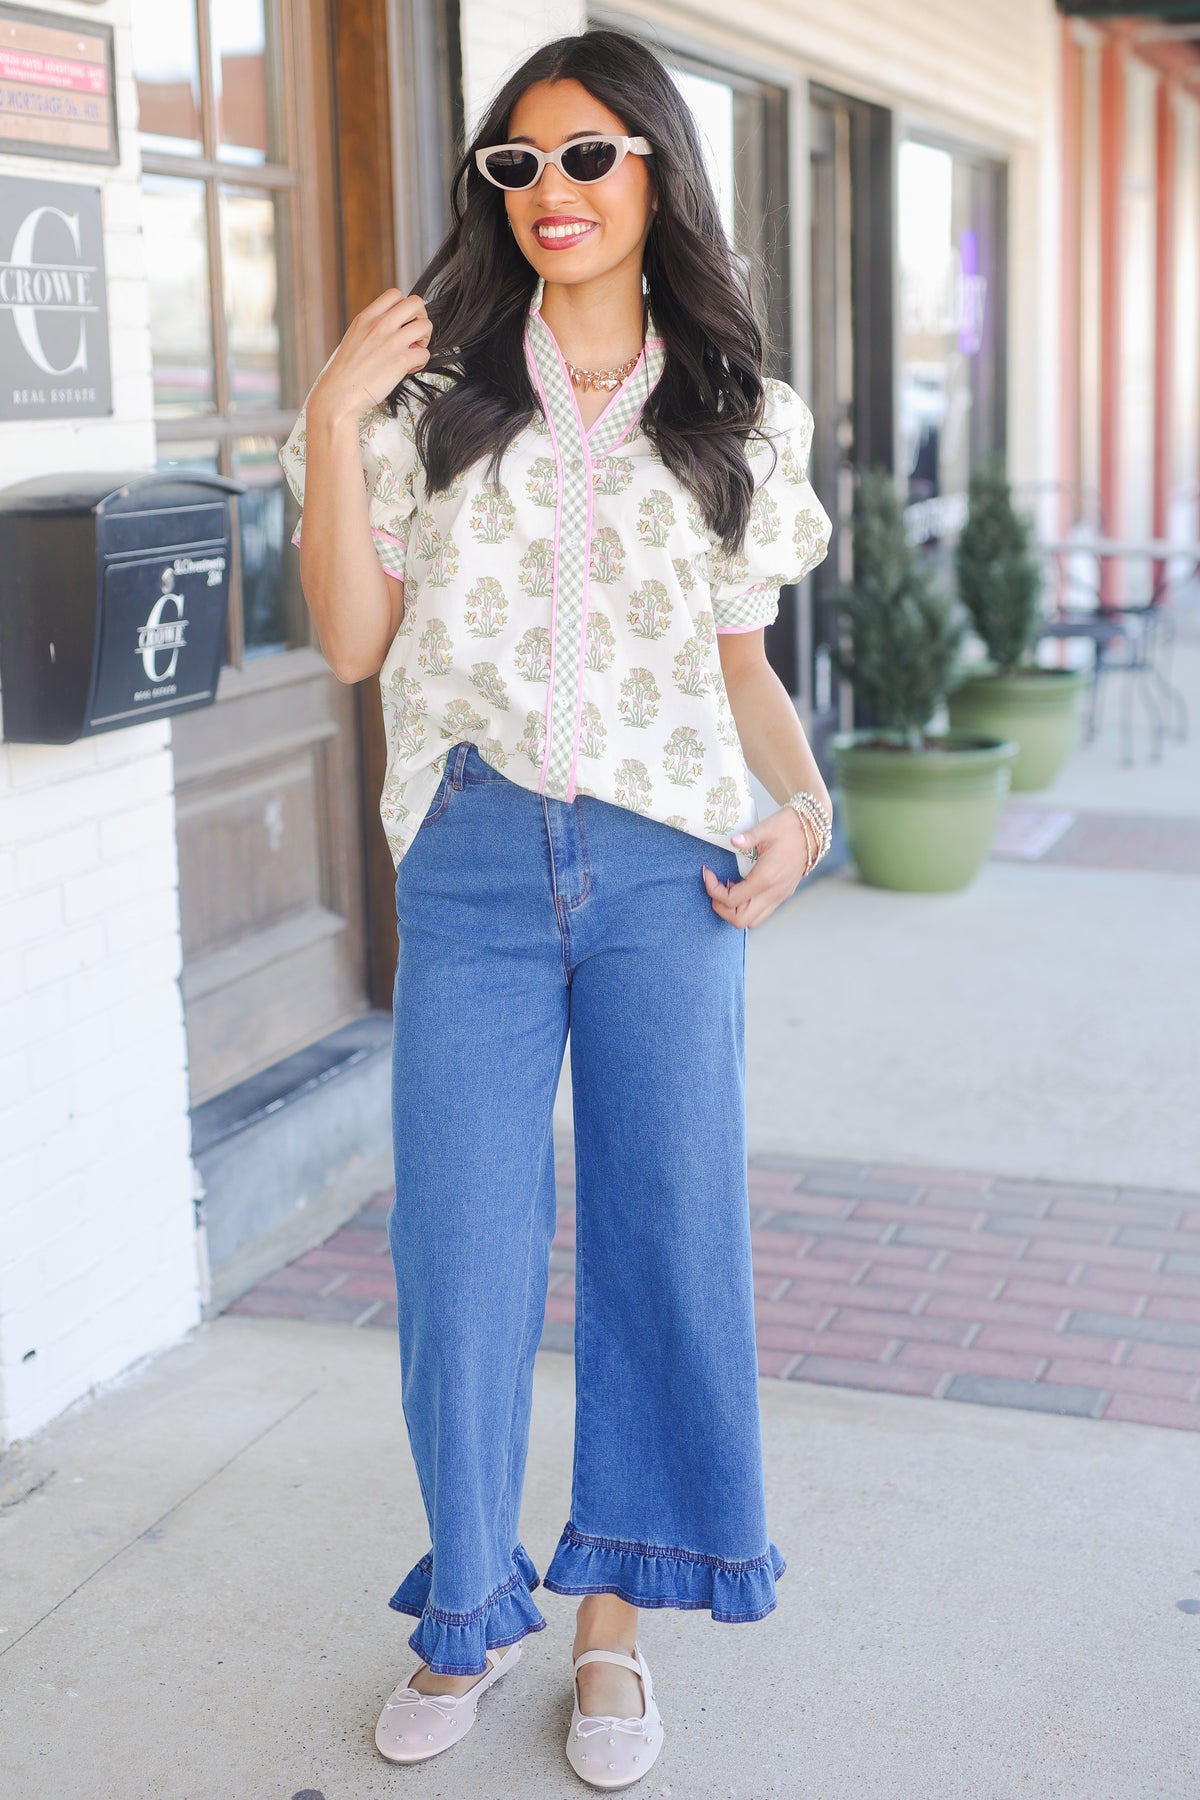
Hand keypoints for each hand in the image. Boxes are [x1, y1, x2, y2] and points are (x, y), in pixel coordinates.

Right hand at [308, 288, 432, 428]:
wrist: (338, 395)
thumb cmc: (345, 373)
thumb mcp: (354, 338)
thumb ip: (372, 327)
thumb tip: (394, 326)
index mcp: (366, 317)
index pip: (395, 294)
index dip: (404, 307)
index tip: (401, 323)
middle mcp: (379, 325)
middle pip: (416, 303)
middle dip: (420, 318)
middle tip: (414, 335)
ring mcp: (391, 341)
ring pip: (426, 325)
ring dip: (424, 340)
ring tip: (412, 352)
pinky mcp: (400, 360)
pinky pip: (424, 353)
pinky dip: (420, 362)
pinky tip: (408, 369)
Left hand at [701, 803, 824, 929]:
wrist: (815, 830)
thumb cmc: (790, 826)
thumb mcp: (768, 827)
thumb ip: (749, 837)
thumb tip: (732, 841)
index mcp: (766, 878)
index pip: (732, 900)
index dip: (713, 890)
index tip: (708, 874)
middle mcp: (773, 892)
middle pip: (740, 920)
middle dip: (721, 907)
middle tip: (716, 887)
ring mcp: (779, 896)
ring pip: (751, 921)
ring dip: (734, 910)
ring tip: (728, 888)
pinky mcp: (782, 895)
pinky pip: (761, 912)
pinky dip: (746, 907)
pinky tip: (742, 887)